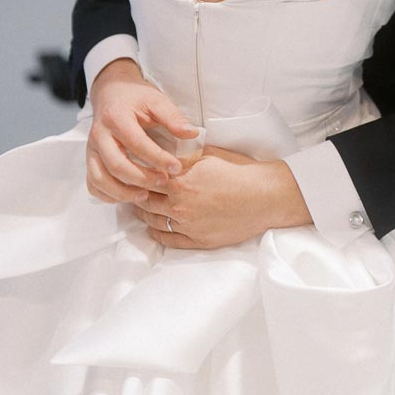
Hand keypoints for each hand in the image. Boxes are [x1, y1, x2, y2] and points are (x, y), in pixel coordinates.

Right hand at [86, 58, 199, 205]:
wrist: (111, 92)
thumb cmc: (135, 98)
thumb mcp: (156, 101)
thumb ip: (173, 118)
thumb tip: (192, 134)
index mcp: (116, 118)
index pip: (136, 143)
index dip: (157, 158)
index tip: (176, 168)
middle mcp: (99, 135)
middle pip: (116, 165)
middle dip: (141, 178)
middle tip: (164, 183)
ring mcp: (91, 150)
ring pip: (99, 179)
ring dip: (122, 193)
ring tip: (146, 195)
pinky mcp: (89, 160)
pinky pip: (92, 183)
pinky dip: (107, 195)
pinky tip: (127, 196)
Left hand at [132, 146, 312, 249]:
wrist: (266, 196)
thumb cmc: (242, 172)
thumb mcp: (210, 155)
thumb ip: (185, 157)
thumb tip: (167, 154)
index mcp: (180, 182)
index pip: (147, 179)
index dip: (137, 175)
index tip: (130, 173)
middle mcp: (179, 206)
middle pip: (146, 202)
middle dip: (136, 196)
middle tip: (128, 192)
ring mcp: (188, 226)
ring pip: (154, 221)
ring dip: (143, 214)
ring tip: (137, 208)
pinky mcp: (198, 240)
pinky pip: (169, 240)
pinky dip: (157, 234)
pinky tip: (152, 229)